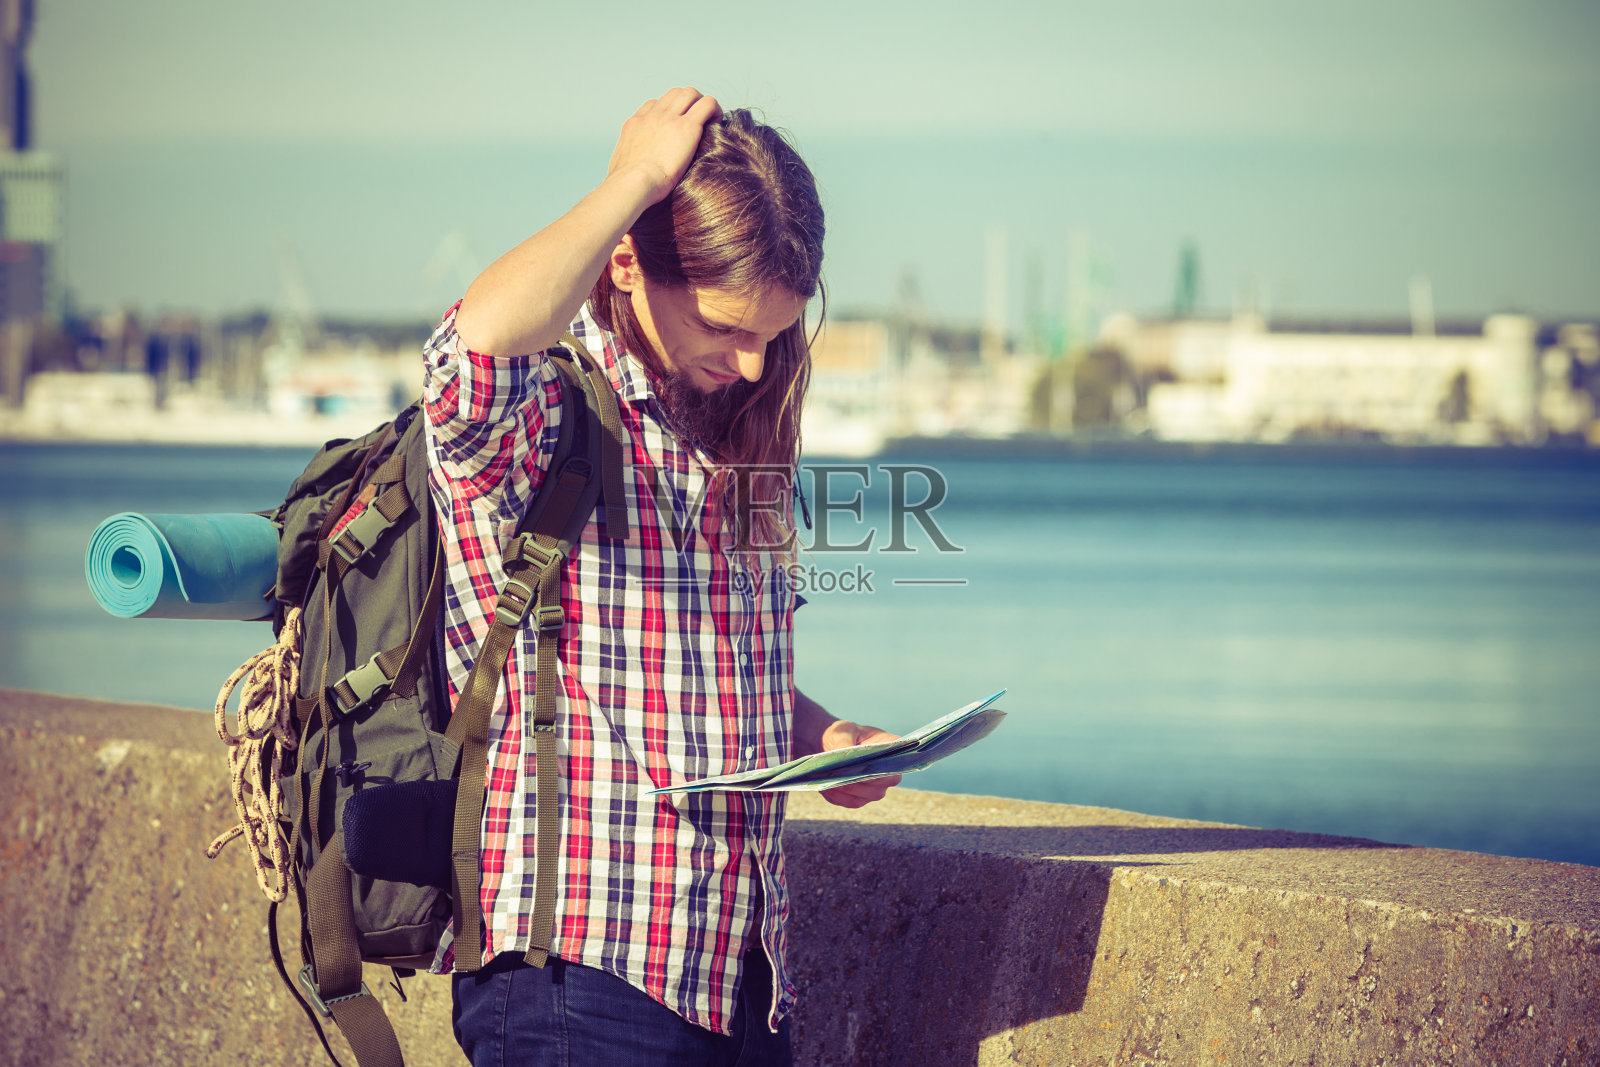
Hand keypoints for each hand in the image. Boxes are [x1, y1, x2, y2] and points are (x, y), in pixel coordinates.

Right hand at [607, 87, 721, 206]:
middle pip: (674, 94)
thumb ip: (627, 164)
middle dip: (688, 102)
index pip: (653, 106)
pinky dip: (715, 110)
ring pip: (690, 93)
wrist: (632, 183)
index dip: (668, 112)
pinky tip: (718, 123)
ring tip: (710, 120)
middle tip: (698, 120)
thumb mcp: (619, 168)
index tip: (676, 126)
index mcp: (635, 125)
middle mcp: (651, 116)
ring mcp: (669, 118)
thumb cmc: (625, 186)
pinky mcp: (687, 127)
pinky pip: (707, 104)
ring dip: (701, 103)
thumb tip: (625, 174)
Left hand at [817, 719, 901, 809]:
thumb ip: (845, 742)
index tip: (862, 767)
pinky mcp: (860, 798)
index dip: (879, 770)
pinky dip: (838, 795)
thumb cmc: (843, 734)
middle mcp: (888, 774)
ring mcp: (875, 788)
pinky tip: (826, 786)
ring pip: (864, 796)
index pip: (893, 767)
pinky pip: (850, 801)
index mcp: (891, 751)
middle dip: (859, 782)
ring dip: (846, 789)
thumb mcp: (843, 731)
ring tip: (829, 780)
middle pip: (878, 787)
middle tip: (839, 774)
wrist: (831, 745)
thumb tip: (844, 756)